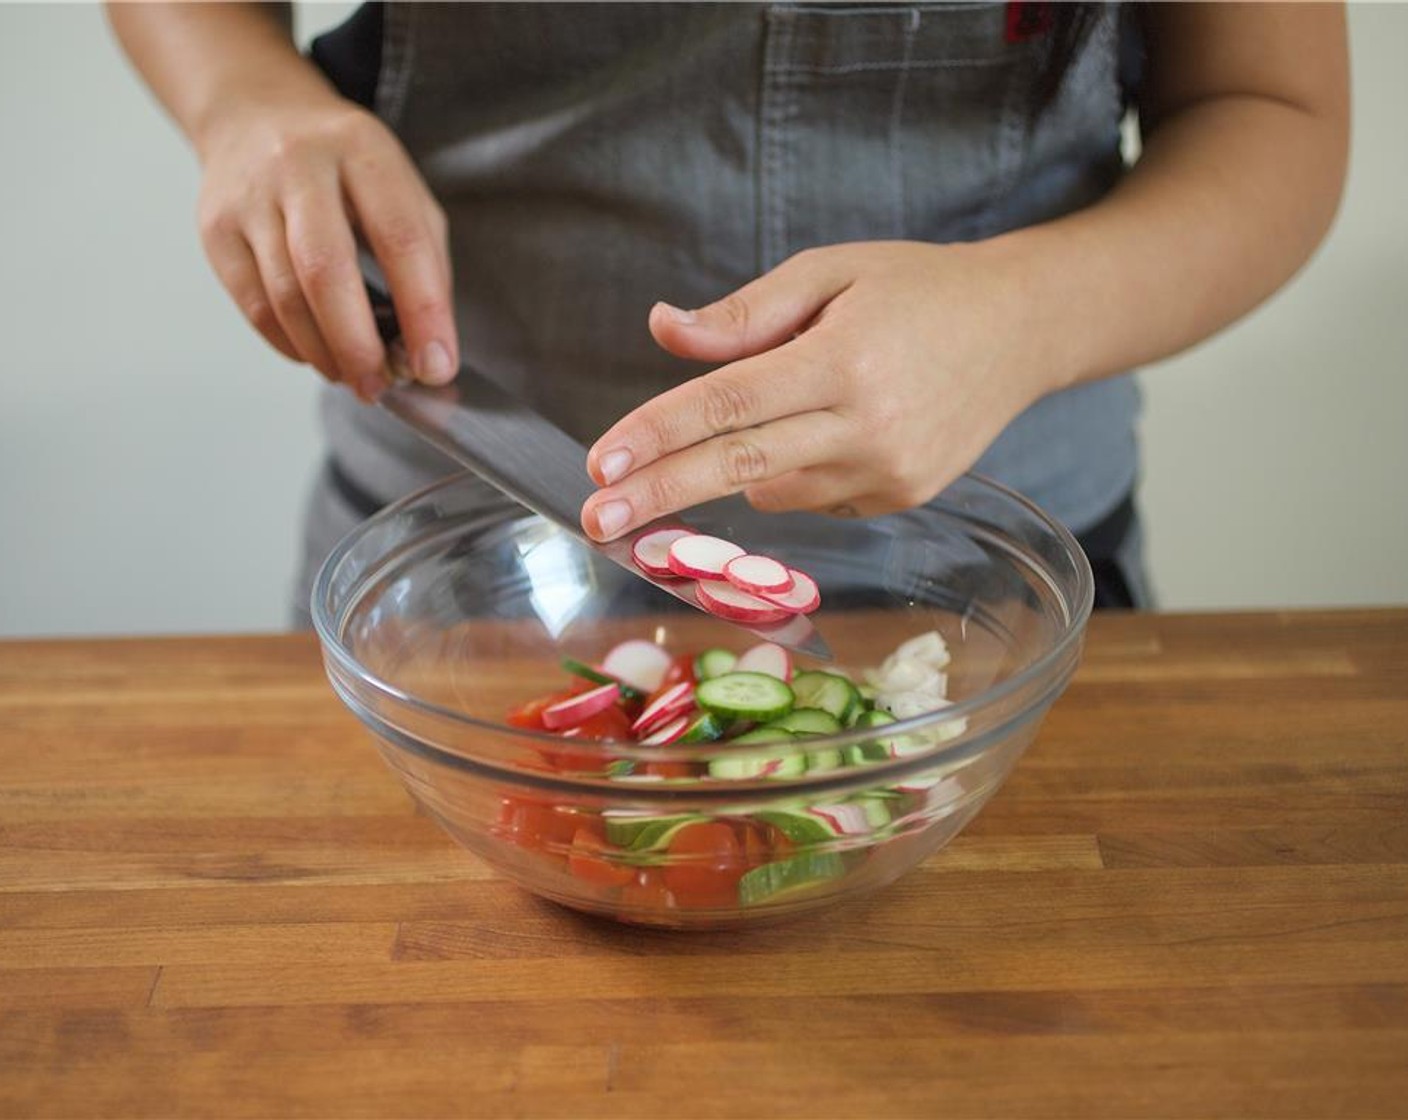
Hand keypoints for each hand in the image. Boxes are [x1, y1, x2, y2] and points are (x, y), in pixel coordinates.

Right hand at [194, 93, 456, 400]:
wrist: (256, 114)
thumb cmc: (349, 171)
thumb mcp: (404, 193)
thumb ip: (426, 265)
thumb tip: (429, 351)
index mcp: (363, 151)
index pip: (400, 239)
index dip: (422, 310)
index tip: (436, 364)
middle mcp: (299, 166)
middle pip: (325, 270)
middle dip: (358, 344)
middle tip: (380, 387)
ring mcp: (249, 197)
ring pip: (284, 296)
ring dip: (324, 352)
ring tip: (354, 377)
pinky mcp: (216, 229)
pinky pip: (254, 305)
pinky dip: (291, 344)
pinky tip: (317, 355)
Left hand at [581, 240, 1055, 540]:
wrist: (1021, 330)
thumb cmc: (916, 288)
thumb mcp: (830, 272)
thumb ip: (744, 314)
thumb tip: (662, 330)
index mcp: (844, 360)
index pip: (730, 403)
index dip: (659, 434)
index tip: (601, 463)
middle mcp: (868, 428)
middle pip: (738, 466)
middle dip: (659, 494)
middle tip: (594, 518)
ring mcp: (888, 474)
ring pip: (771, 488)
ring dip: (744, 461)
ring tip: (792, 401)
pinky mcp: (901, 499)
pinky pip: (813, 498)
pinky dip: (795, 470)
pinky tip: (833, 426)